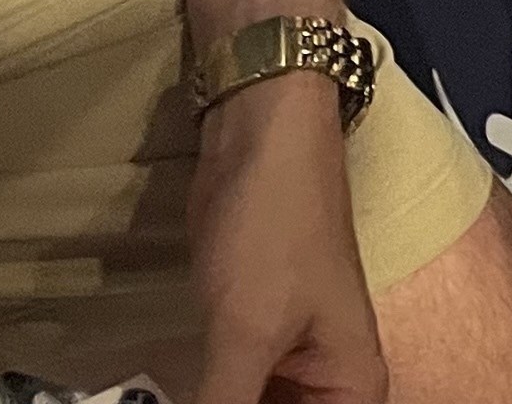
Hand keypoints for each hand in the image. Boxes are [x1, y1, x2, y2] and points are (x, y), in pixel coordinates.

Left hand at [188, 74, 384, 403]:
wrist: (261, 134)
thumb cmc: (275, 228)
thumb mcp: (246, 335)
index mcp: (352, 391)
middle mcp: (327, 385)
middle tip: (171, 398)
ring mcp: (285, 363)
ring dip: (203, 403)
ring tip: (159, 394)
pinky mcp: (247, 339)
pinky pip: (223, 393)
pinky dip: (192, 399)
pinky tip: (161, 392)